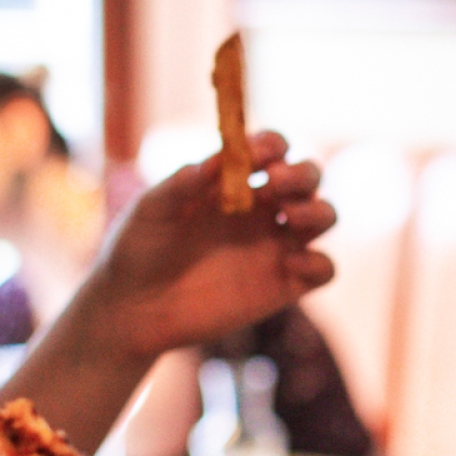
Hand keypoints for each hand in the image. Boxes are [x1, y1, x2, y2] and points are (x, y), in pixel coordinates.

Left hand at [73, 131, 337, 360]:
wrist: (131, 311)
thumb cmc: (136, 251)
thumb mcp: (150, 210)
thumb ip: (183, 183)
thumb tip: (218, 158)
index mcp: (233, 184)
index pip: (271, 151)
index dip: (273, 145)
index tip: (260, 153)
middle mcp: (261, 211)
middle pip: (307, 179)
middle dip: (302, 174)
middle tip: (275, 183)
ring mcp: (275, 247)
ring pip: (324, 217)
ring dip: (318, 210)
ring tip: (288, 217)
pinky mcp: (283, 287)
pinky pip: (324, 270)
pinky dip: (319, 263)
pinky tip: (290, 263)